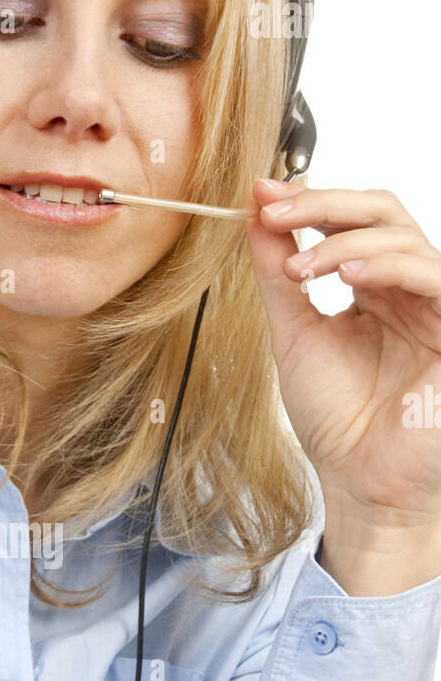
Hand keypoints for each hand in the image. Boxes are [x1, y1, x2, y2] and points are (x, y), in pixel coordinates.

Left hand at [245, 178, 440, 532]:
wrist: (358, 481)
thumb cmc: (336, 419)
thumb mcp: (295, 335)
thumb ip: (278, 275)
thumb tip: (256, 213)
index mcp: (376, 287)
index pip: (352, 221)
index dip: (310, 201)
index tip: (261, 199)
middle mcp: (409, 289)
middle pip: (381, 213)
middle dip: (324, 204)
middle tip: (275, 213)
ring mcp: (435, 306)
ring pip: (402, 238)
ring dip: (344, 242)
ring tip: (298, 269)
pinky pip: (433, 277)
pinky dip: (388, 266)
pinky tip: (347, 277)